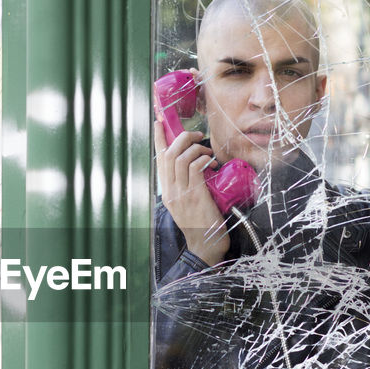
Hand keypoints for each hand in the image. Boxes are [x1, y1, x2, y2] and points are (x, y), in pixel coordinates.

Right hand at [154, 121, 228, 265]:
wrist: (205, 245)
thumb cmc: (200, 224)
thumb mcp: (185, 204)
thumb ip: (184, 186)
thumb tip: (193, 166)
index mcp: (166, 192)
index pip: (159, 160)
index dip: (158, 139)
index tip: (159, 123)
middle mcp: (170, 191)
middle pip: (169, 154)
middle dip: (182, 137)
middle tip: (197, 135)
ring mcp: (181, 194)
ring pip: (181, 158)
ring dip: (196, 148)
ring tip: (207, 151)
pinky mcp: (195, 196)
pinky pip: (195, 168)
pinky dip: (204, 159)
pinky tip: (211, 162)